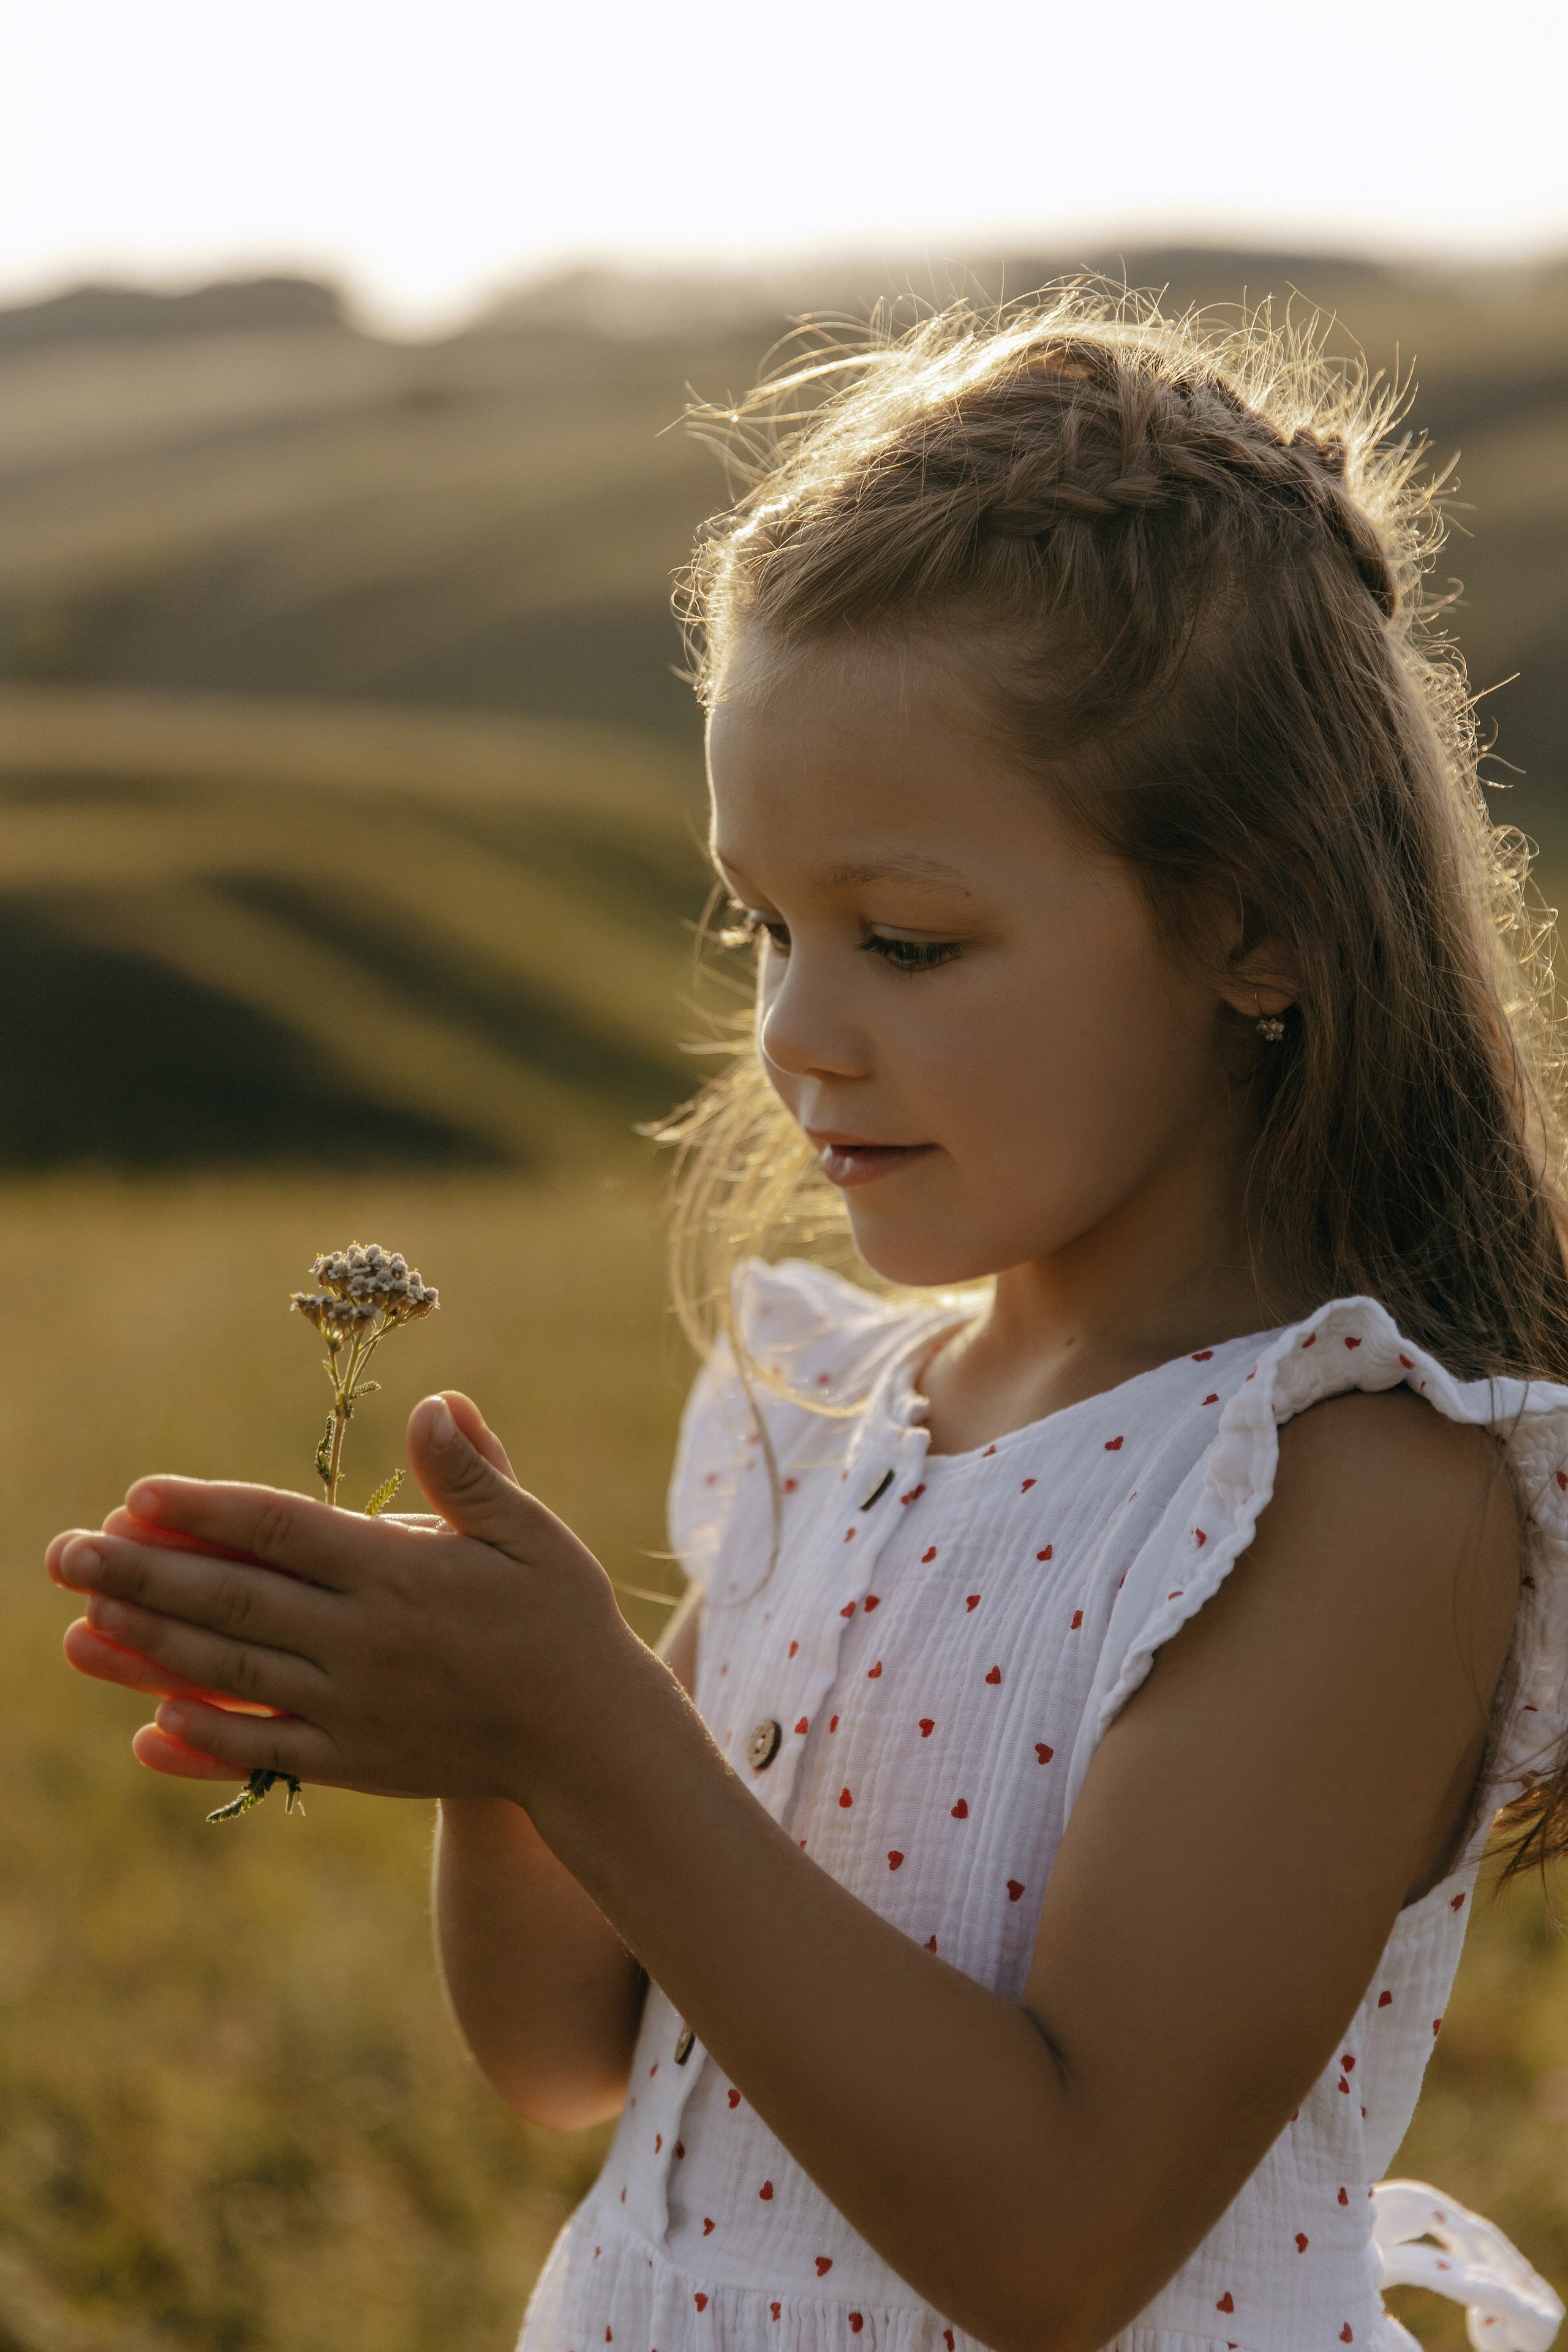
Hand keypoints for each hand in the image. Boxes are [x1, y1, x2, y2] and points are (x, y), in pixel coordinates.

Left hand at [46, 1392, 646, 1802]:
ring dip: (148, 1645)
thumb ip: (472, 1475)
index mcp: (399, 1574)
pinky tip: (149, 1722)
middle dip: (143, 1572)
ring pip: (230, 1672)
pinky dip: (202, 1736)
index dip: (205, 1510)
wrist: (589, 1740)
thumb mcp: (531, 1532)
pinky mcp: (353, 1764)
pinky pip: (262, 1750)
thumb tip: (434, 1404)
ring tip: (81, 1620)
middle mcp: (362, 1642)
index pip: (280, 1532)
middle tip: (66, 1551)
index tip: (140, 1492)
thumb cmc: (563, 1620)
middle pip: (233, 1600)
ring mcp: (351, 1709)